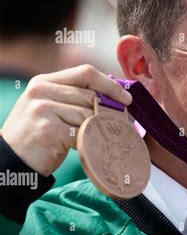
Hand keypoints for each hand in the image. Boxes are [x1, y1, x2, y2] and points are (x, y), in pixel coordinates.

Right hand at [1, 65, 132, 176]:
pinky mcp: (48, 129)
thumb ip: (74, 98)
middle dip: (112, 110)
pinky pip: (82, 132)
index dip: (110, 84)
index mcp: (44, 81)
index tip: (126, 98)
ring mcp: (43, 108)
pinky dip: (91, 140)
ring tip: (108, 136)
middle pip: (90, 95)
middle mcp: (41, 90)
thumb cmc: (37, 136)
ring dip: (102, 127)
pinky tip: (92, 147)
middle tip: (126, 123)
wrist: (9, 161)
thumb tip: (114, 98)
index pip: (86, 72)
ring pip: (89, 114)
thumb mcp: (50, 108)